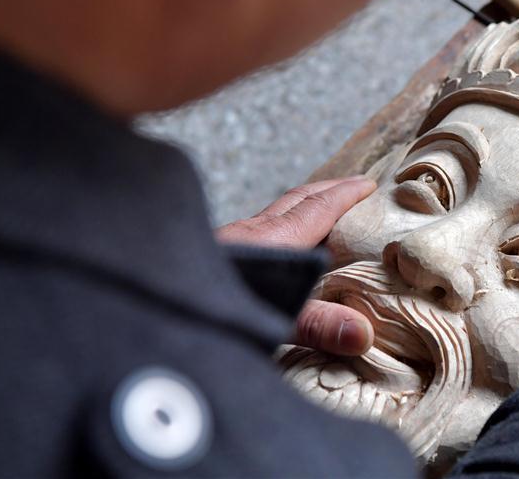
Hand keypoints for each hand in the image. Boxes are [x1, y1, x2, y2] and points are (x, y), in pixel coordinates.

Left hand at [216, 176, 376, 355]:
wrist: (151, 304)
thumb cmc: (207, 305)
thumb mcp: (272, 320)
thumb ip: (316, 326)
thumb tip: (362, 333)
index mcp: (272, 239)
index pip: (317, 208)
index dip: (345, 195)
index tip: (368, 185)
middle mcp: (251, 233)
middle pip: (295, 200)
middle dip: (327, 190)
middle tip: (352, 187)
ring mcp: (231, 242)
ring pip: (275, 213)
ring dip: (303, 207)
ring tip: (321, 212)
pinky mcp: (215, 255)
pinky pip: (259, 229)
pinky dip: (281, 226)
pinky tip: (278, 246)